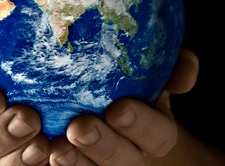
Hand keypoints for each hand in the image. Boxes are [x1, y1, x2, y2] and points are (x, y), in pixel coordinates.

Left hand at [48, 50, 218, 165]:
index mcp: (155, 133)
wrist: (111, 119)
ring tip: (55, 148)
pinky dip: (50, 165)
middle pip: (123, 160)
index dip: (141, 124)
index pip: (158, 135)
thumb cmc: (131, 92)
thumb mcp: (152, 78)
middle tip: (78, 127)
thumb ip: (171, 68)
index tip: (118, 109)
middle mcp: (133, 155)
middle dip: (102, 145)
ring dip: (75, 163)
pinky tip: (37, 151)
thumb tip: (187, 69)